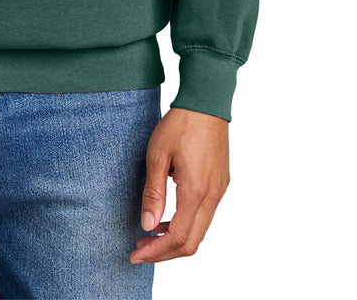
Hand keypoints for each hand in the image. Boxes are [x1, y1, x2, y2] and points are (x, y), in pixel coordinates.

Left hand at [129, 106, 228, 263]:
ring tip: (150, 234)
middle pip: (192, 242)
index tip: (136, 254)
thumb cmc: (180, 124)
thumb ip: (153, 193)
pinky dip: (186, 224)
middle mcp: (213, 196)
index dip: (156, 252)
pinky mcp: (221, 184)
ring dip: (175, 239)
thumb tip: (148, 226)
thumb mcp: (157, 155)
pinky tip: (167, 217)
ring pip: (200, 231)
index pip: (179, 238)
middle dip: (165, 252)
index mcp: (196, 191)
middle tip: (140, 249)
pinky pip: (205, 216)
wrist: (206, 102)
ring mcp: (219, 191)